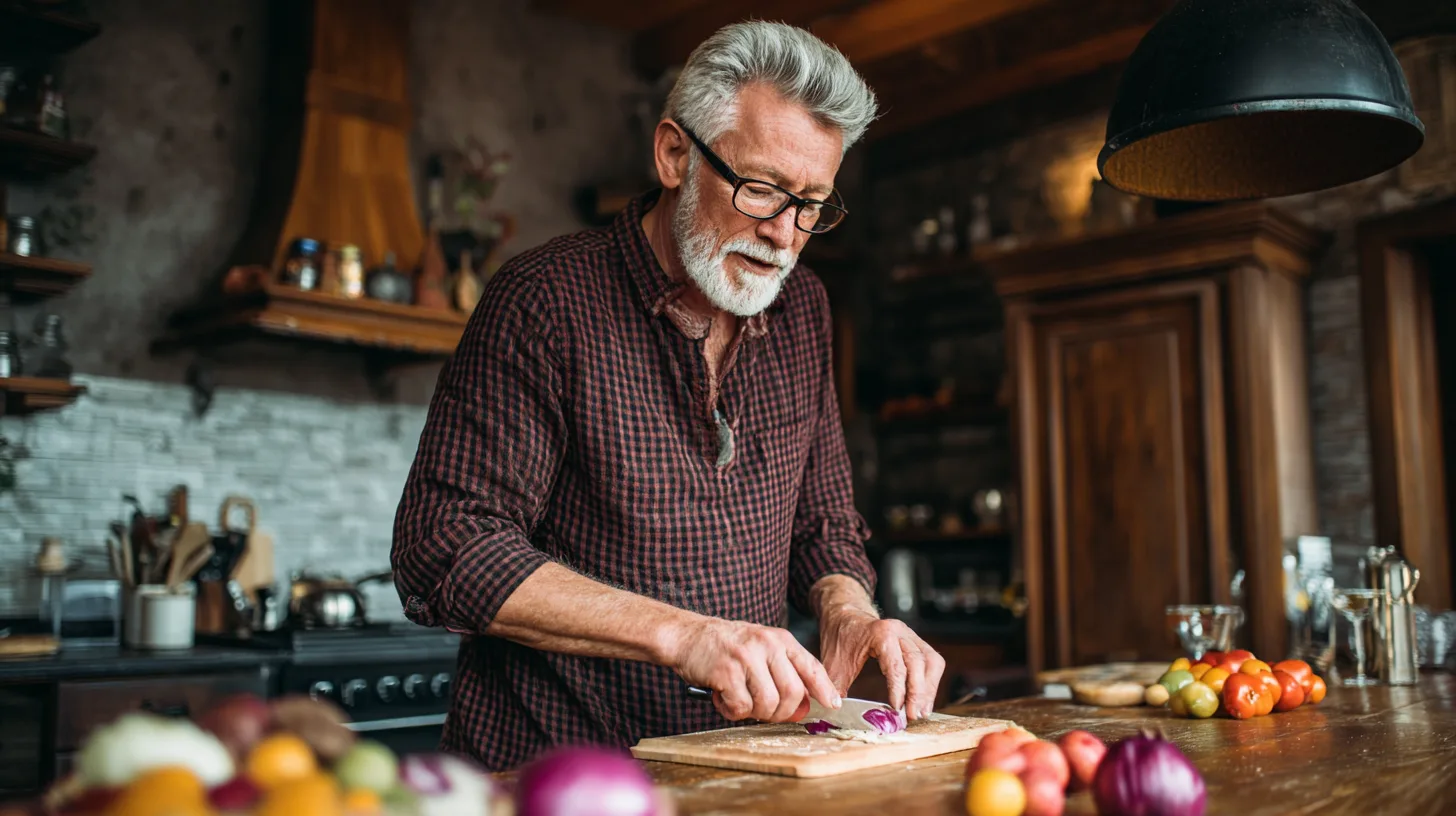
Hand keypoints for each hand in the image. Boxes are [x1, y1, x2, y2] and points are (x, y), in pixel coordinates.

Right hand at [667, 617, 841, 722]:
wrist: (688, 636)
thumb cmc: (727, 647)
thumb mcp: (761, 647)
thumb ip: (783, 670)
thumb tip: (805, 705)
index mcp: (779, 639)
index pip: (811, 666)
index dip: (824, 689)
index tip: (833, 704)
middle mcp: (766, 645)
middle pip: (793, 693)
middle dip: (782, 712)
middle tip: (765, 712)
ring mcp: (746, 657)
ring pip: (768, 703)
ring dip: (755, 713)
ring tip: (740, 702)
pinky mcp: (726, 672)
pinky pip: (742, 707)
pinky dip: (733, 712)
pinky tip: (723, 699)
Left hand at [819, 608, 945, 719]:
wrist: (846, 616)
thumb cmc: (840, 638)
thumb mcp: (833, 664)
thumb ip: (835, 688)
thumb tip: (837, 712)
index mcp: (880, 633)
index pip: (896, 665)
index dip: (899, 690)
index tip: (897, 710)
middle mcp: (900, 631)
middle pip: (918, 663)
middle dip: (918, 693)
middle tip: (913, 716)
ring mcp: (911, 635)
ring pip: (931, 662)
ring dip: (929, 689)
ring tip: (921, 712)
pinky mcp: (916, 642)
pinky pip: (932, 662)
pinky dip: (931, 682)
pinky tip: (924, 700)